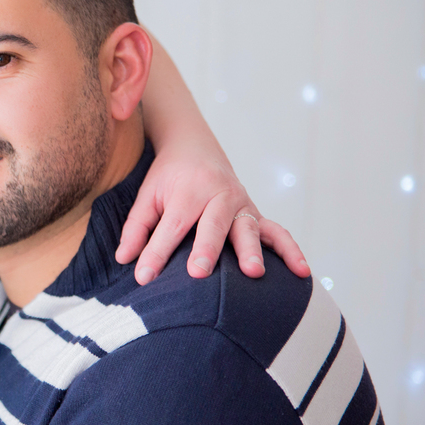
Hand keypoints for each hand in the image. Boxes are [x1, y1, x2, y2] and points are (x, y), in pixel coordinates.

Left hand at [115, 145, 309, 283]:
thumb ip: (136, 228)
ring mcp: (241, 205)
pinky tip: (301, 272)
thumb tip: (124, 260)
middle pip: (211, 226)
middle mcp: (218, 196)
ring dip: (251, 250)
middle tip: (199, 273)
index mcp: (188, 191)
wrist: (196, 147)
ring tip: (253, 273)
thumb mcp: (147, 196)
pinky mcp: (256, 215)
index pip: (170, 227)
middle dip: (206, 249)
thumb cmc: (169, 178)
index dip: (156, 254)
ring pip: (247, 229)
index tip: (143, 278)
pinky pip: (277, 232)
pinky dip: (290, 251)